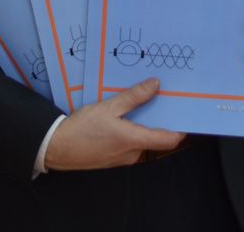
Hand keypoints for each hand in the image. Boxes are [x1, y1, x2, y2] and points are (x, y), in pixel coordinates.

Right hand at [44, 78, 185, 170]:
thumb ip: (133, 97)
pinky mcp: (113, 158)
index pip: (168, 139)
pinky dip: (130, 131)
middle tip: (158, 98)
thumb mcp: (108, 107)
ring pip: (140, 140)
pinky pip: (129, 144)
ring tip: (136, 103)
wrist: (58, 147)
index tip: (185, 114)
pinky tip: (120, 117)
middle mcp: (132, 153)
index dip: (180, 129)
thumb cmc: (82, 128)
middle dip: (156, 119)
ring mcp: (123, 158)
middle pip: (154, 137)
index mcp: (134, 140)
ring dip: (141, 124)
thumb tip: (155, 85)